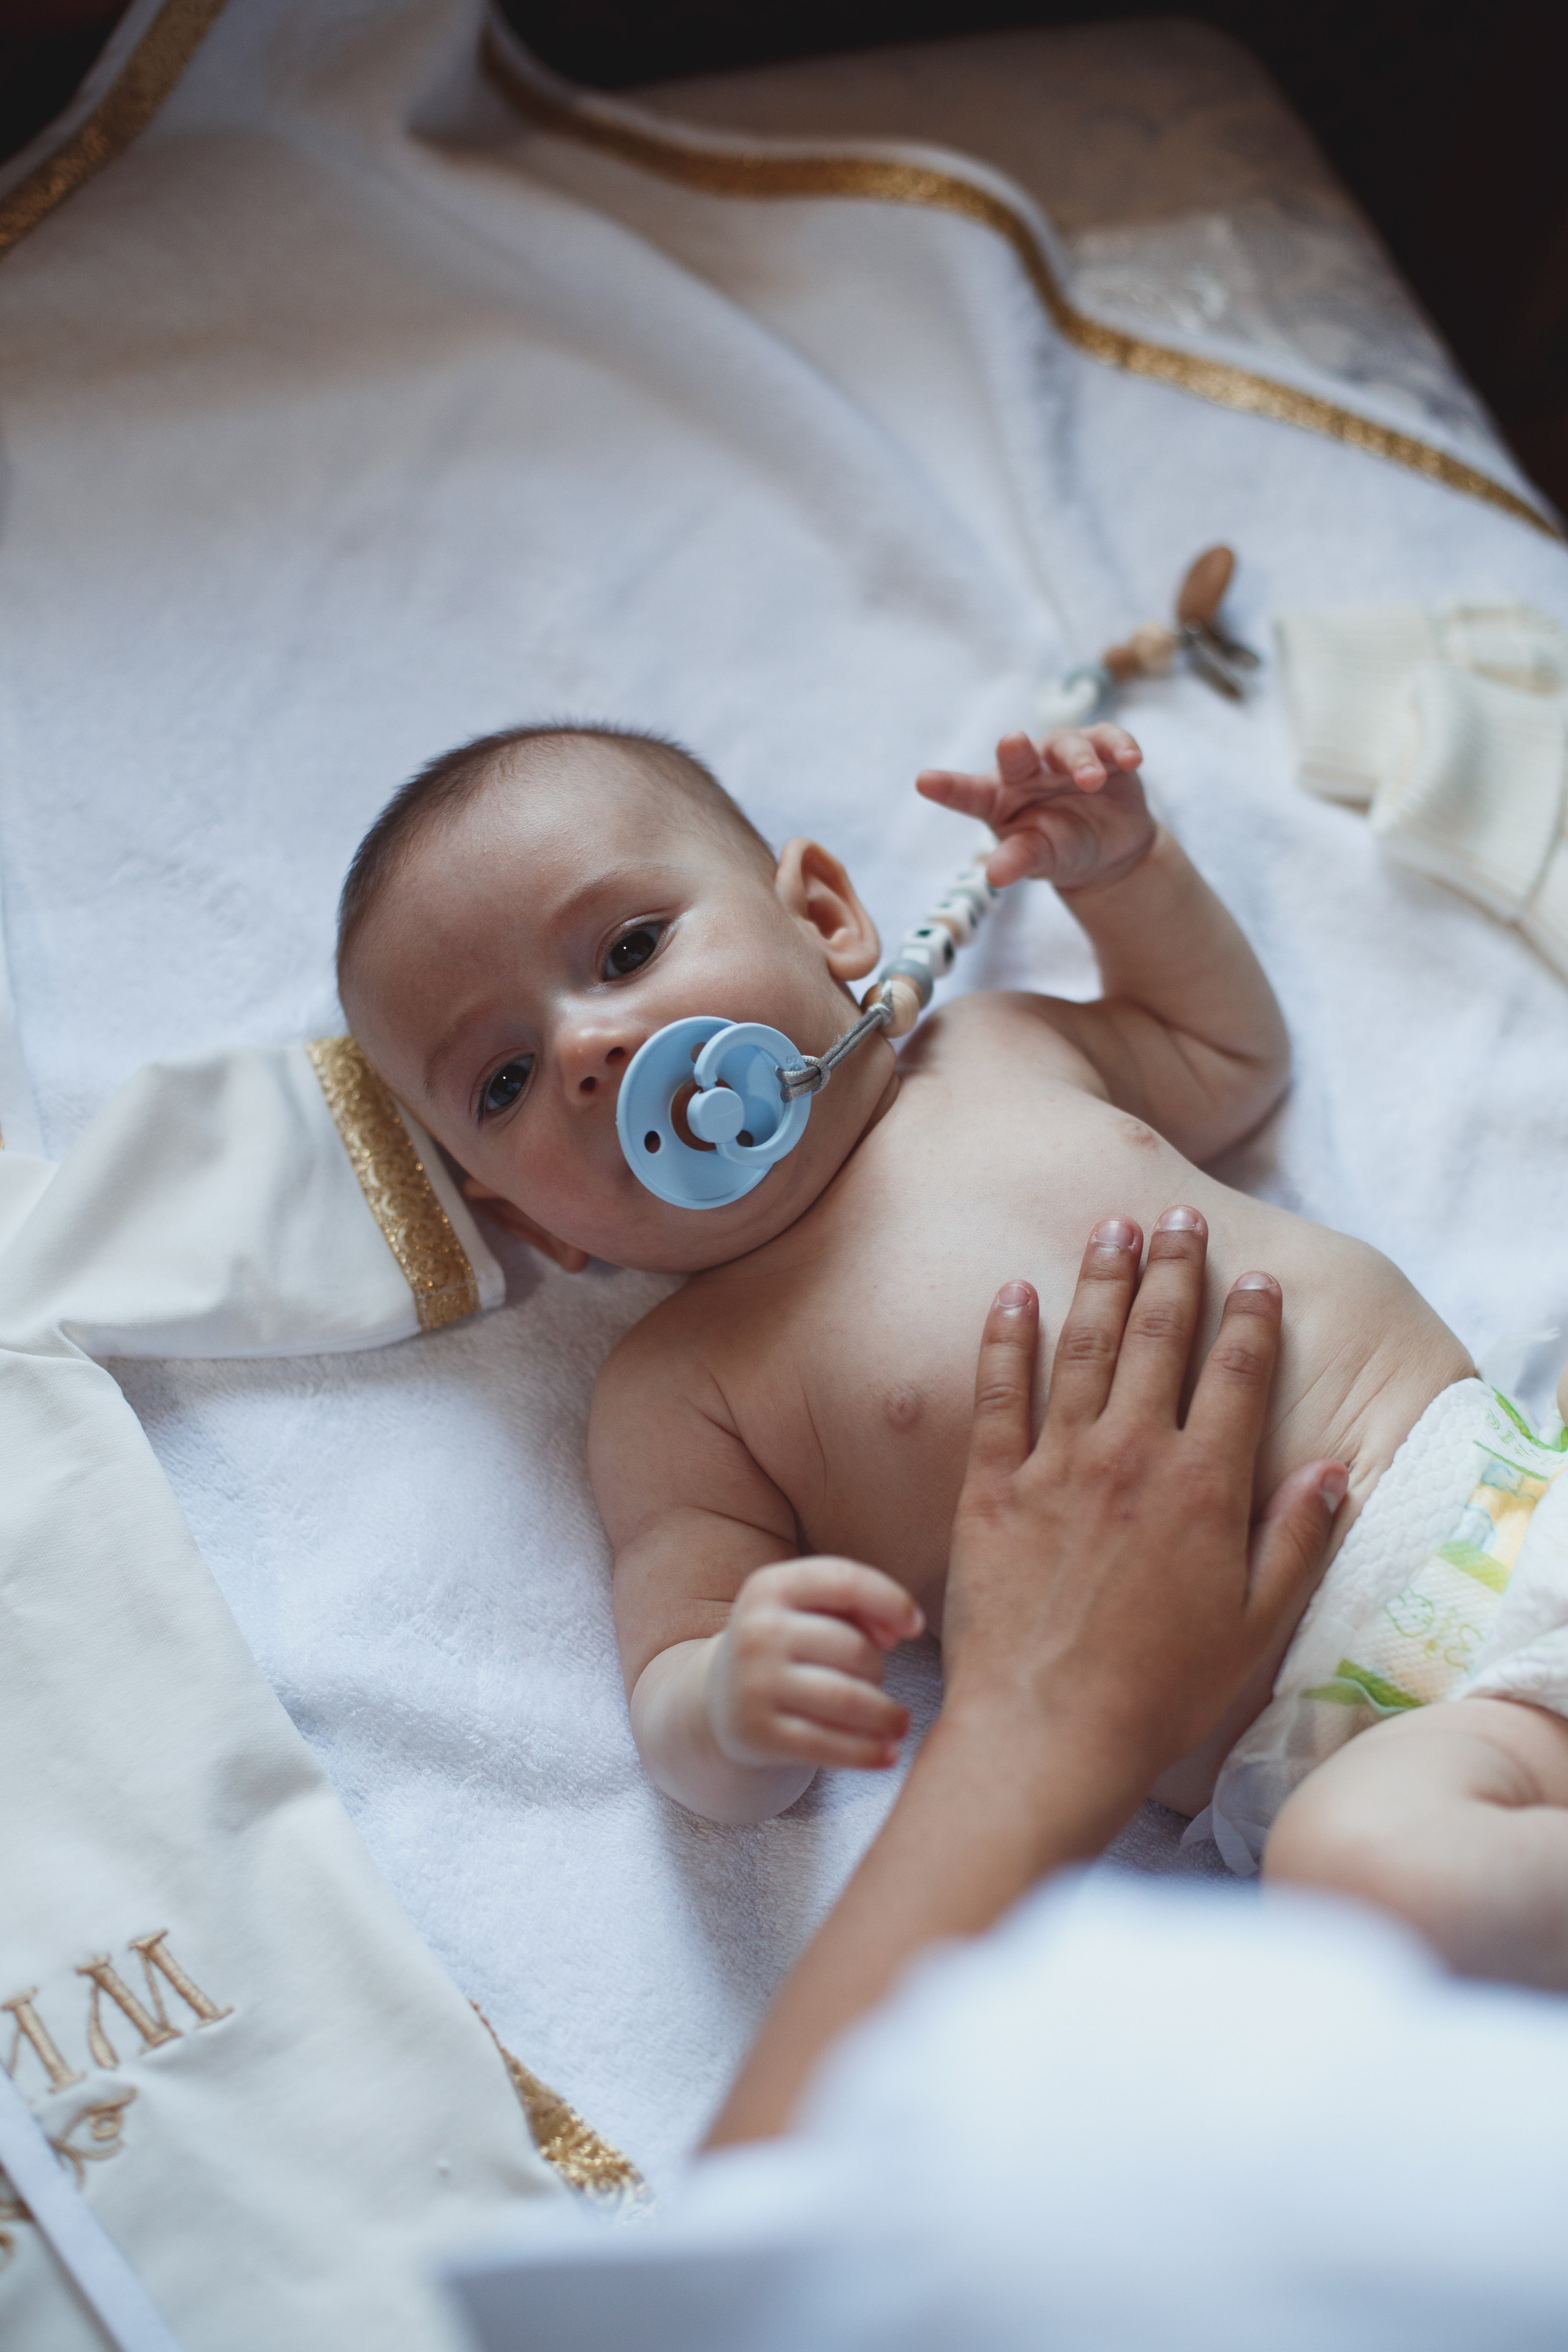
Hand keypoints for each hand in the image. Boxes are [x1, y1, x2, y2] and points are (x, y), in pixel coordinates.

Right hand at [707, 1558, 924, 1772]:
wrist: (720, 1699)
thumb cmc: (786, 1645)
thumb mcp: (806, 1609)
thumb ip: (856, 1605)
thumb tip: (897, 1631)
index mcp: (769, 1587)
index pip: (845, 1581)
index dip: (890, 1600)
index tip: (914, 1626)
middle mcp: (757, 1632)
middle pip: (854, 1648)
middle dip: (878, 1668)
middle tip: (876, 1681)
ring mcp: (754, 1685)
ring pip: (849, 1699)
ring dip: (887, 1716)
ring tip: (899, 1722)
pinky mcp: (759, 1734)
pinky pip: (831, 1746)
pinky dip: (869, 1752)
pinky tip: (888, 1754)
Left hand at [917, 724, 1152, 891]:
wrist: (1109, 849)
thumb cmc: (1059, 850)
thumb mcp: (1038, 859)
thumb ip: (1017, 860)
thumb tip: (993, 875)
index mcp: (997, 797)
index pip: (968, 793)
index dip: (948, 787)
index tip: (924, 782)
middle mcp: (1027, 769)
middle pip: (1017, 756)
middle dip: (1015, 749)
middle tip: (1013, 744)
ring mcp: (1065, 756)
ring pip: (1067, 746)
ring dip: (1079, 761)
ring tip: (1091, 780)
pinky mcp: (1104, 751)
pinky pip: (1111, 742)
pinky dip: (1121, 748)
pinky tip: (1131, 760)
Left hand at [942, 1210, 1344, 1795]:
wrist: (1049, 1734)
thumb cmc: (1160, 1691)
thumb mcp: (1257, 1625)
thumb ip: (1297, 1541)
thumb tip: (1335, 1471)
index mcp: (1204, 1486)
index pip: (1238, 1374)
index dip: (1251, 1318)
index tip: (1257, 1276)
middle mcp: (1132, 1456)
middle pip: (1157, 1338)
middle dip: (1173, 1269)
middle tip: (1176, 1215)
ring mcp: (1056, 1466)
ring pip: (1082, 1347)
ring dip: (1099, 1280)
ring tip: (1110, 1228)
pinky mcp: (990, 1487)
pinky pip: (998, 1393)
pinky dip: (1005, 1337)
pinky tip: (1013, 1292)